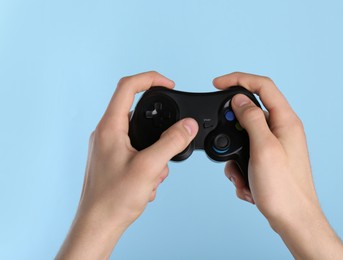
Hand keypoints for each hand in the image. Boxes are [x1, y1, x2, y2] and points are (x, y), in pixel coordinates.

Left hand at [56, 71, 198, 258]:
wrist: (98, 226)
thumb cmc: (112, 200)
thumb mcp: (149, 167)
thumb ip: (171, 142)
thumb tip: (188, 126)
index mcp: (110, 127)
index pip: (128, 87)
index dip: (150, 79)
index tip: (169, 84)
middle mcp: (106, 134)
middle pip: (138, 114)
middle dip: (159, 130)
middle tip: (169, 144)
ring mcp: (109, 148)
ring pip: (141, 137)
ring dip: (155, 153)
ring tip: (153, 176)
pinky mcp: (113, 161)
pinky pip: (137, 152)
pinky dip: (148, 164)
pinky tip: (147, 184)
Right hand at [213, 72, 342, 258]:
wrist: (292, 220)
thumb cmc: (283, 188)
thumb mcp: (263, 148)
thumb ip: (251, 118)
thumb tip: (239, 99)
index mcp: (286, 121)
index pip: (262, 86)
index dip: (238, 80)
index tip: (217, 83)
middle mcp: (282, 130)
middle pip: (250, 113)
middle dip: (233, 129)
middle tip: (226, 144)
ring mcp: (275, 146)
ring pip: (244, 137)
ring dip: (235, 156)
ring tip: (242, 174)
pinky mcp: (269, 160)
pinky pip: (247, 155)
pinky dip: (241, 169)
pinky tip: (248, 184)